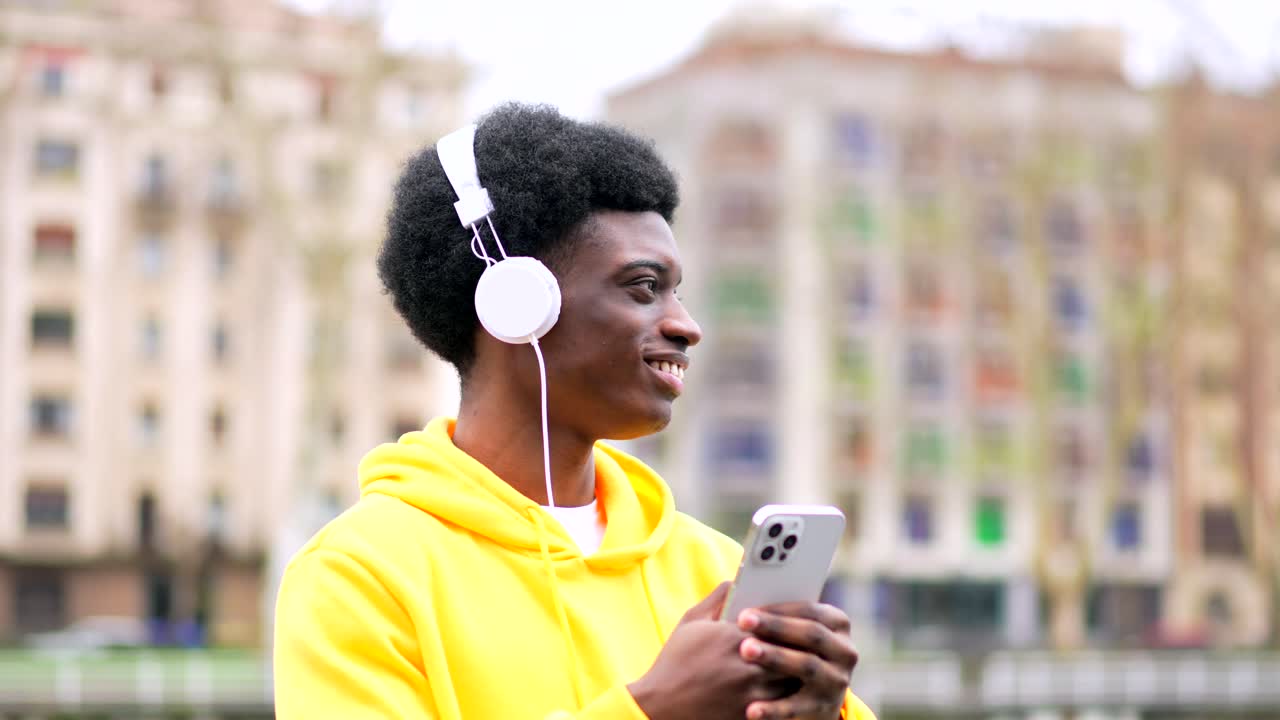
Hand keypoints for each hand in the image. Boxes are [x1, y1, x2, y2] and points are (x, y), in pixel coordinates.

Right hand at [628, 582, 793, 719]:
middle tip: (810, 639)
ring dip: (798, 670)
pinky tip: (787, 687)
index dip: (792, 619)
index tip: (798, 616)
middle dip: (801, 644)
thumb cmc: (675, 661)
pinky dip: (789, 695)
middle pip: (791, 649)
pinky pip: (782, 703)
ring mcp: (751, 691)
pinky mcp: (751, 714)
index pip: (778, 622)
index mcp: (733, 635)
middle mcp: (746, 663)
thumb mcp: (691, 622)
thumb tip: (738, 581)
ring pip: (792, 678)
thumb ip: (717, 599)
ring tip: (803, 663)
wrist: (661, 705)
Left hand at [735, 602, 857, 719]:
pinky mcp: (824, 709)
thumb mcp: (787, 632)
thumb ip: (773, 613)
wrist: (805, 697)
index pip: (810, 609)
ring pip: (808, 665)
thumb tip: (739, 591)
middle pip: (811, 633)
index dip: (779, 607)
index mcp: (837, 623)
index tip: (748, 607)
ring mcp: (837, 681)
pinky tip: (750, 708)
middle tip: (742, 622)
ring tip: (746, 651)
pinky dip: (774, 708)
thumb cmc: (785, 650)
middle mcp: (844, 651)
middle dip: (776, 626)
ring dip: (776, 656)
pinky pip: (798, 708)